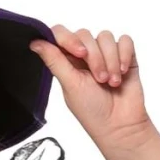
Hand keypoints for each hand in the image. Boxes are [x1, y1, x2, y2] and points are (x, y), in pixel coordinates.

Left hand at [28, 25, 150, 150]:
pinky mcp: (124, 56)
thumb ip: (55, 61)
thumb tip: (34, 42)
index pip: (61, 35)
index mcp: (67, 62)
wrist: (120, 124)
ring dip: (110, 60)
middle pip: (86, 35)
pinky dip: (124, 55)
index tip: (80, 54)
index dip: (69, 39)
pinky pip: (125, 41)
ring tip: (112, 82)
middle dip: (95, 58)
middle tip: (99, 79)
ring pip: (106, 37)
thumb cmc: (93, 112)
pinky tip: (122, 72)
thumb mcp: (70, 85)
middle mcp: (85, 56)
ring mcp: (105, 55)